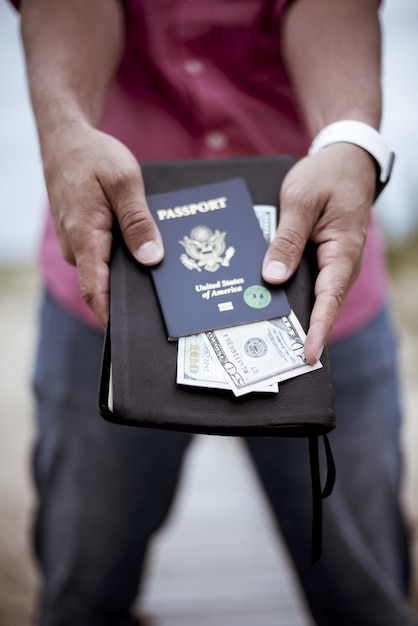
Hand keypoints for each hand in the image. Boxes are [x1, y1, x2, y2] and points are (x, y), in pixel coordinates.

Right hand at [42, 122, 162, 326]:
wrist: (67, 140)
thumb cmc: (93, 157)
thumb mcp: (124, 182)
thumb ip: (138, 222)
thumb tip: (151, 259)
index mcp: (86, 238)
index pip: (96, 292)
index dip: (112, 319)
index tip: (131, 336)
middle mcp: (80, 248)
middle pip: (108, 284)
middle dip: (135, 292)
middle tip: (171, 299)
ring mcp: (82, 244)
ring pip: (110, 269)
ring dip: (134, 270)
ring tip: (167, 270)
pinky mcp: (87, 238)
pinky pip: (108, 255)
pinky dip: (127, 255)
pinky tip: (148, 248)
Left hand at [262, 143, 375, 363]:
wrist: (345, 160)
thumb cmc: (328, 176)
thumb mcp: (301, 202)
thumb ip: (287, 240)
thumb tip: (273, 277)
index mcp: (342, 252)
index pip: (329, 300)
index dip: (317, 329)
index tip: (307, 355)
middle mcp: (341, 264)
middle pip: (322, 306)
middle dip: (302, 333)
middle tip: (276, 359)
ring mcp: (332, 264)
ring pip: (314, 298)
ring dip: (295, 317)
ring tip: (268, 340)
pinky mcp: (322, 259)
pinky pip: (308, 284)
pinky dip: (292, 296)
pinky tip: (268, 302)